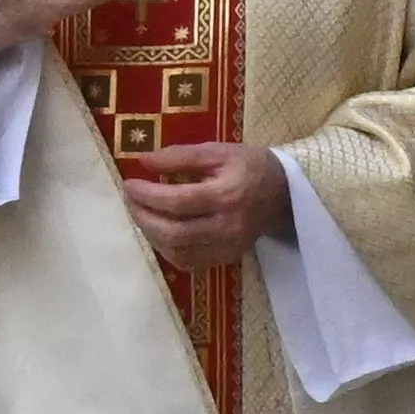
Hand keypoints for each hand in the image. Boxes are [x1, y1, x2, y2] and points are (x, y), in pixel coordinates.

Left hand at [118, 140, 288, 271]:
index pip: (178, 201)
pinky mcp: (227, 258)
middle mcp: (227, 226)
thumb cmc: (250, 166)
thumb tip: (143, 161)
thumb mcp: (218, 151)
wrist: (285, 194)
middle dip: (144, 217)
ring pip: (179, 252)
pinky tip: (159, 232)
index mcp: (227, 195)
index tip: (129, 184)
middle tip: (131, 200)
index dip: (147, 195)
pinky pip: (189, 263)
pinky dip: (167, 250)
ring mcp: (228, 247)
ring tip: (142, 214)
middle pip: (175, 232)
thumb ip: (180, 156)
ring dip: (152, 235)